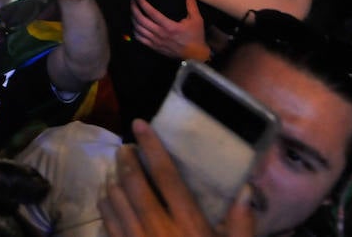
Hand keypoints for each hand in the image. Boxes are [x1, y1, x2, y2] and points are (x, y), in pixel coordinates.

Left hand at [100, 119, 254, 236]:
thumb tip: (246, 190)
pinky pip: (109, 227)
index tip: (140, 125)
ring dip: (113, 182)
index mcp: (189, 224)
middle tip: (124, 146)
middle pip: (136, 185)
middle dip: (127, 161)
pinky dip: (105, 208)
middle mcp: (159, 229)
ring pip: (117, 203)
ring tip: (114, 168)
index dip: (153, 148)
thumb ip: (243, 225)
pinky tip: (105, 198)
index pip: (167, 177)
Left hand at [130, 0, 209, 60]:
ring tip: (133, 11)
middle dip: (134, 9)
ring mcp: (156, 42)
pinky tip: (135, 25)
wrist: (195, 55)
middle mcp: (160, 34)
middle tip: (132, 2)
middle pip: (141, 20)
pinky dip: (135, 31)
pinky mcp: (154, 47)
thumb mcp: (196, 19)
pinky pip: (140, 39)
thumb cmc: (196, 36)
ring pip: (138, 30)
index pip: (151, 13)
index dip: (142, 3)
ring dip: (133, 19)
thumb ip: (192, 5)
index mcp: (169, 26)